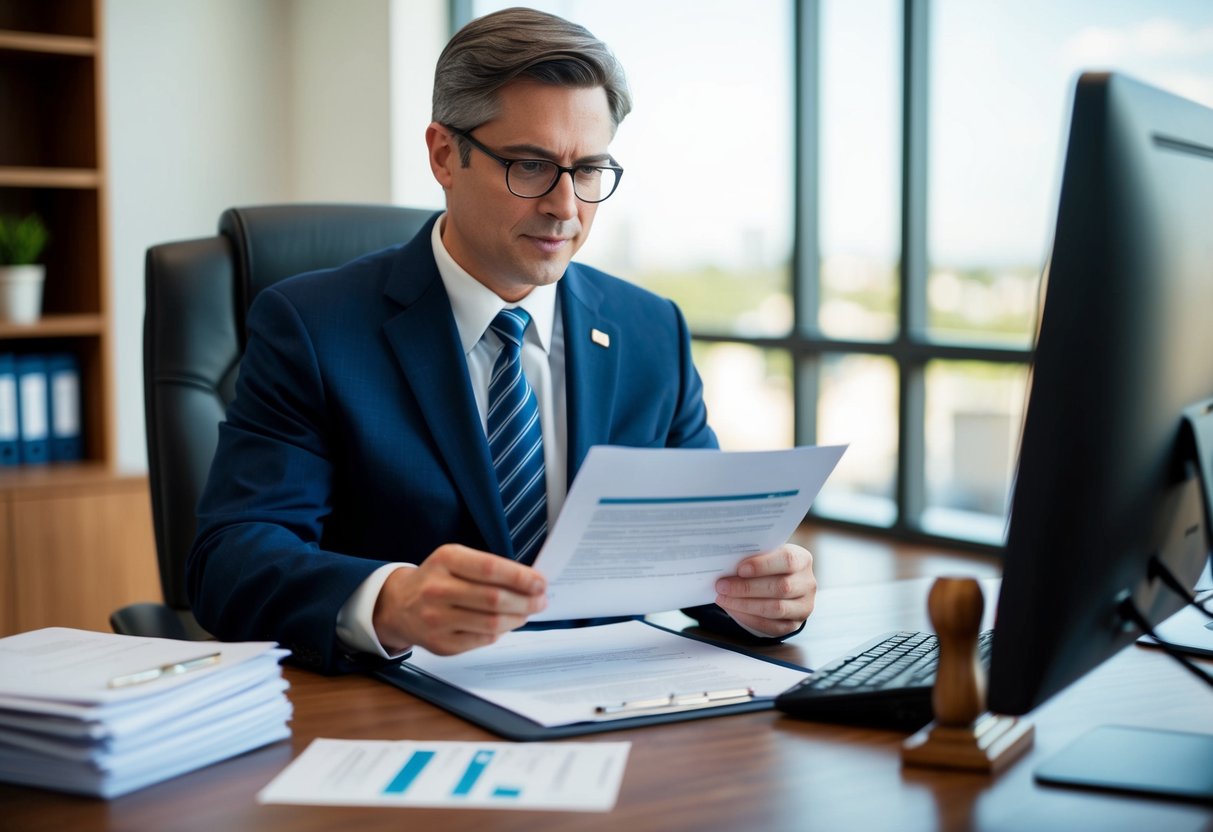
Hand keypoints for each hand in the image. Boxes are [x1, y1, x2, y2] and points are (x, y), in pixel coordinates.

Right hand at [372, 544, 546, 655]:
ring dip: (517, 618)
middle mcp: (437, 589)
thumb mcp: (456, 560)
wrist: (399, 605)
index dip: (520, 577)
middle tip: (541, 600)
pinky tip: (505, 624)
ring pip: (491, 623)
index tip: (540, 582)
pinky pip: (482, 640)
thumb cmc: (437, 579)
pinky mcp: (440, 644)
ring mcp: (436, 619)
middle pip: (493, 599)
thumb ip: (490, 569)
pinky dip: (500, 632)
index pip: (489, 568)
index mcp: (445, 560)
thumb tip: (531, 583)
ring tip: (527, 612)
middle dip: (525, 601)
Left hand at [713, 544, 815, 637]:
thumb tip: (727, 563)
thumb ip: (753, 557)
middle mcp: (807, 583)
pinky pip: (771, 626)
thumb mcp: (766, 555)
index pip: (787, 560)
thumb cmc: (768, 565)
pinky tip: (732, 609)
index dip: (763, 565)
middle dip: (747, 588)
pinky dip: (748, 618)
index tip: (740, 569)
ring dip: (745, 604)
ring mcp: (804, 606)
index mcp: (802, 560)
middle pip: (781, 587)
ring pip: (776, 609)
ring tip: (723, 598)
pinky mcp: (794, 624)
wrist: (780, 582)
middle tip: (722, 586)